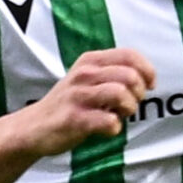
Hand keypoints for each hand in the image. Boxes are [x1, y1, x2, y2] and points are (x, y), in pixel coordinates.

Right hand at [14, 47, 155, 156]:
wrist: (33, 127)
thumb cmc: (70, 103)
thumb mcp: (88, 78)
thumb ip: (114, 73)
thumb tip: (146, 78)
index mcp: (90, 60)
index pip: (130, 54)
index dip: (147, 71)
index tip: (149, 86)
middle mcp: (84, 74)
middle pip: (130, 76)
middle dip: (139, 93)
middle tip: (129, 105)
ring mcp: (78, 96)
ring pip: (121, 94)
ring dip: (128, 109)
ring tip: (119, 115)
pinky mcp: (74, 119)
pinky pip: (109, 122)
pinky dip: (114, 128)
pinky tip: (106, 128)